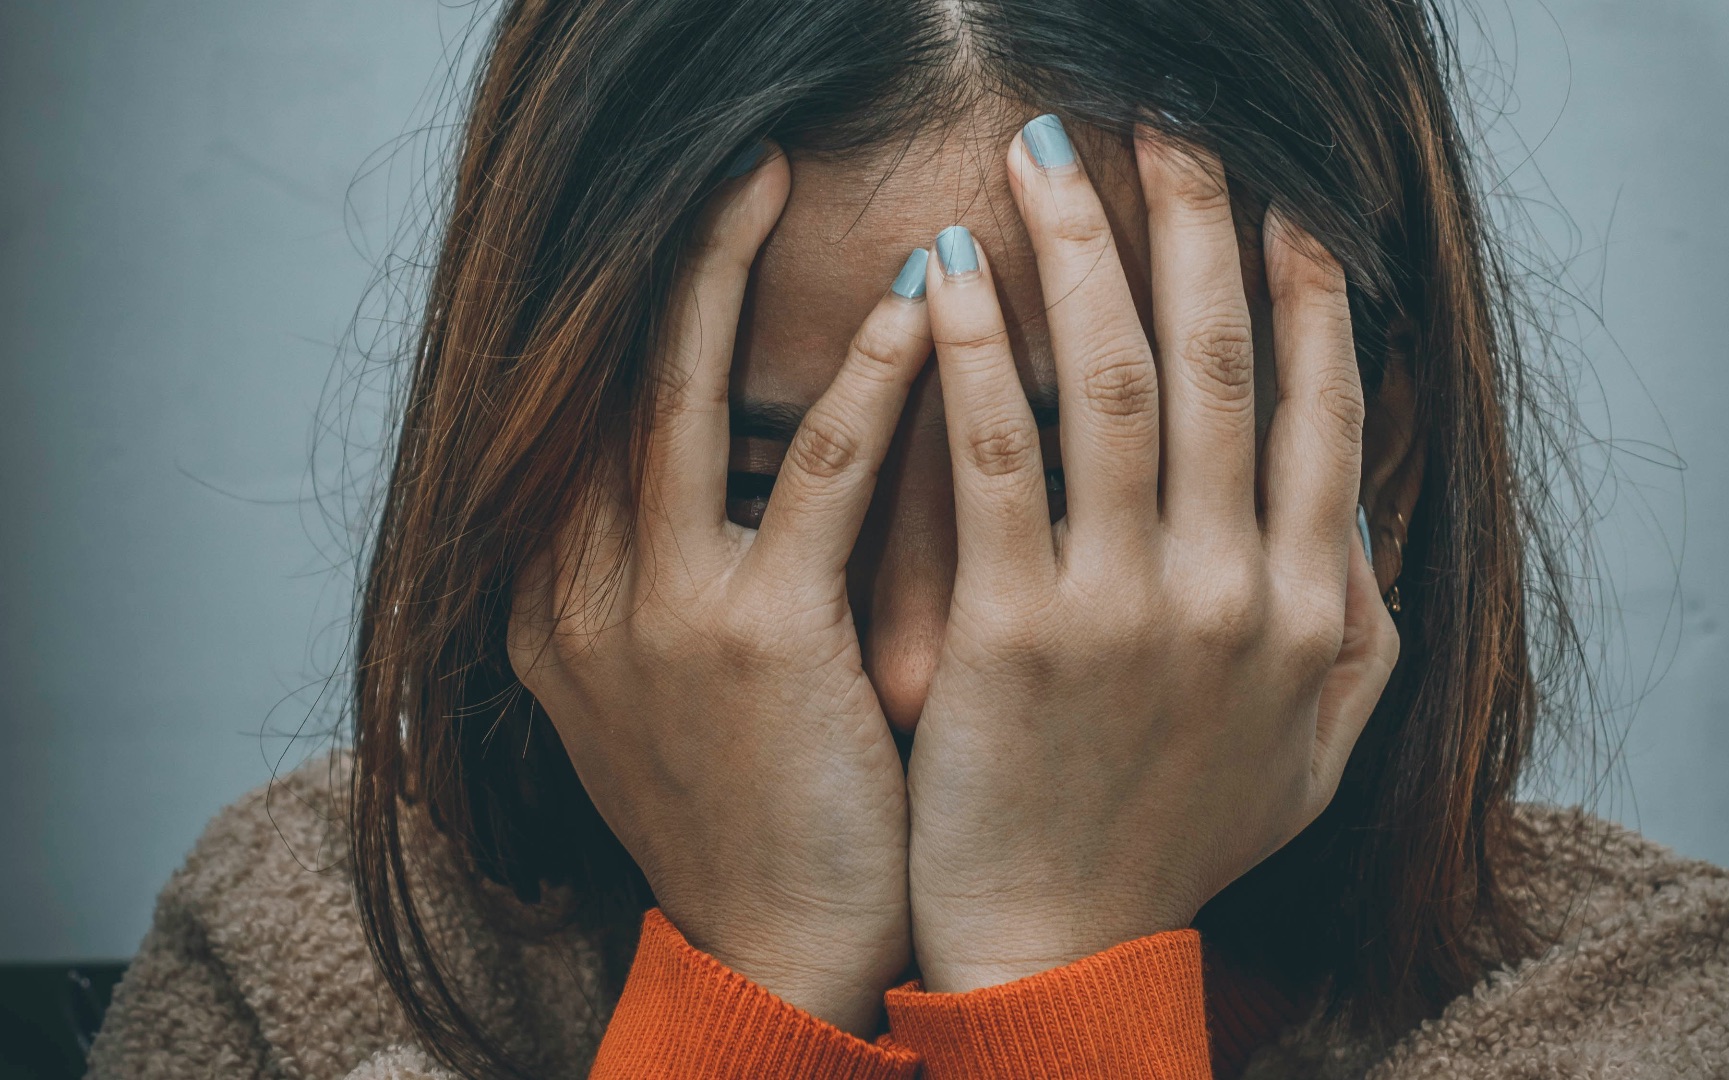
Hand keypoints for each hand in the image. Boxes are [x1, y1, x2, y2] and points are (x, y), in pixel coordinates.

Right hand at [506, 147, 930, 1035]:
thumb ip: (666, 575)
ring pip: (680, 397)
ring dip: (729, 274)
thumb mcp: (668, 687)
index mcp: (550, 602)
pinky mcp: (753, 640)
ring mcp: (652, 613)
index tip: (695, 228)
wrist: (775, 952)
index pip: (580, 416)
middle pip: (607, 379)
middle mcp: (573, 593)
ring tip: (779, 178)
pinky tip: (919, 310)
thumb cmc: (751, 811)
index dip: (635, 311)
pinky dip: (867, 381)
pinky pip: (817, 475)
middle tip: (734, 165)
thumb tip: (740, 461)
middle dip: (668, 260)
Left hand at [904, 119, 1399, 991]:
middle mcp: (1236, 591)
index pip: (1321, 410)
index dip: (1307, 293)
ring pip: (1113, 382)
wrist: (1062, 951)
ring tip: (1048, 154)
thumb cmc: (1177, 843)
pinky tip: (945, 270)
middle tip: (1168, 126)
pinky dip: (973, 353)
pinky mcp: (1016, 631)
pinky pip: (996, 457)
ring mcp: (1128, 608)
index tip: (1283, 203)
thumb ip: (1359, 626)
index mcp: (1311, 607)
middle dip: (1196, 226)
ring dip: (1084, 250)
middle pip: (1219, 363)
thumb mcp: (1314, 751)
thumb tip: (1359, 506)